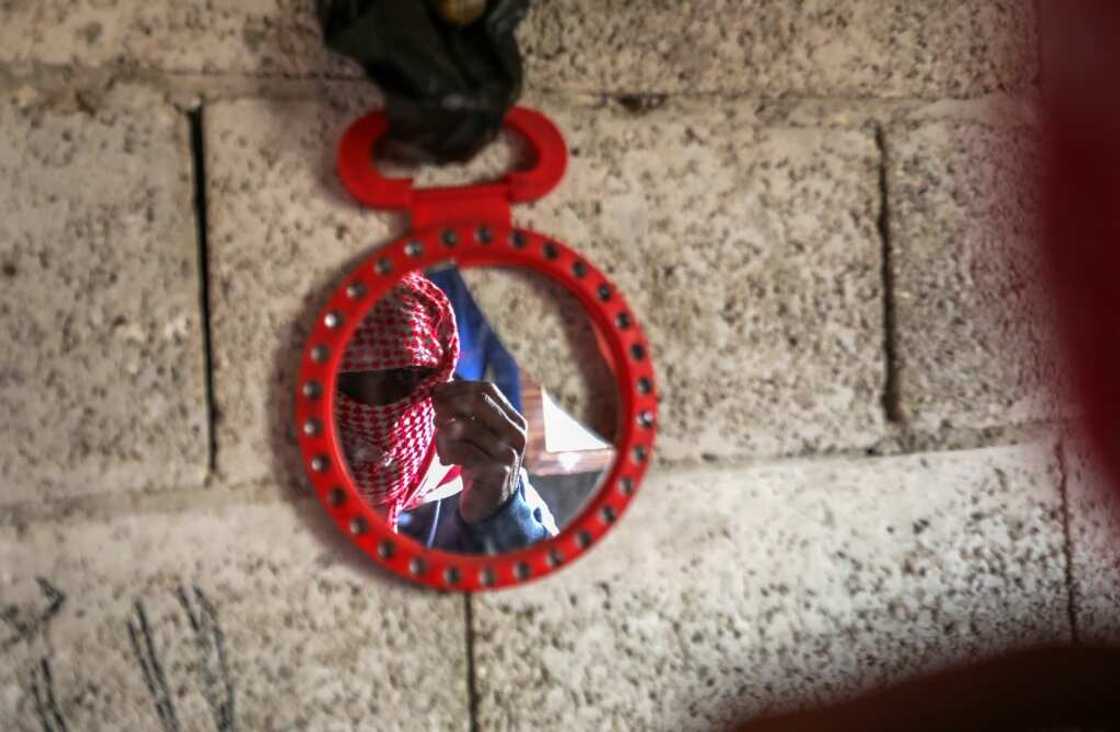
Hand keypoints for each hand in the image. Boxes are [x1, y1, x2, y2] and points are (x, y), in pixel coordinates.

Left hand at [431, 380, 527, 523]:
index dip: (459, 387)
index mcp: (514, 420)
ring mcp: (508, 453)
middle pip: (477, 402)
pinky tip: (446, 461)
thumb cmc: (479, 463)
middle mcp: (516, 434)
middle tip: (433, 412)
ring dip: (444, 433)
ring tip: (440, 443)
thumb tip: (440, 387)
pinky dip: (447, 452)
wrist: (489, 504)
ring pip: (465, 427)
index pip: (487, 390)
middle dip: (449, 403)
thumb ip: (466, 413)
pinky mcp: (496, 472)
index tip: (437, 392)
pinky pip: (461, 451)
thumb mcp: (476, 434)